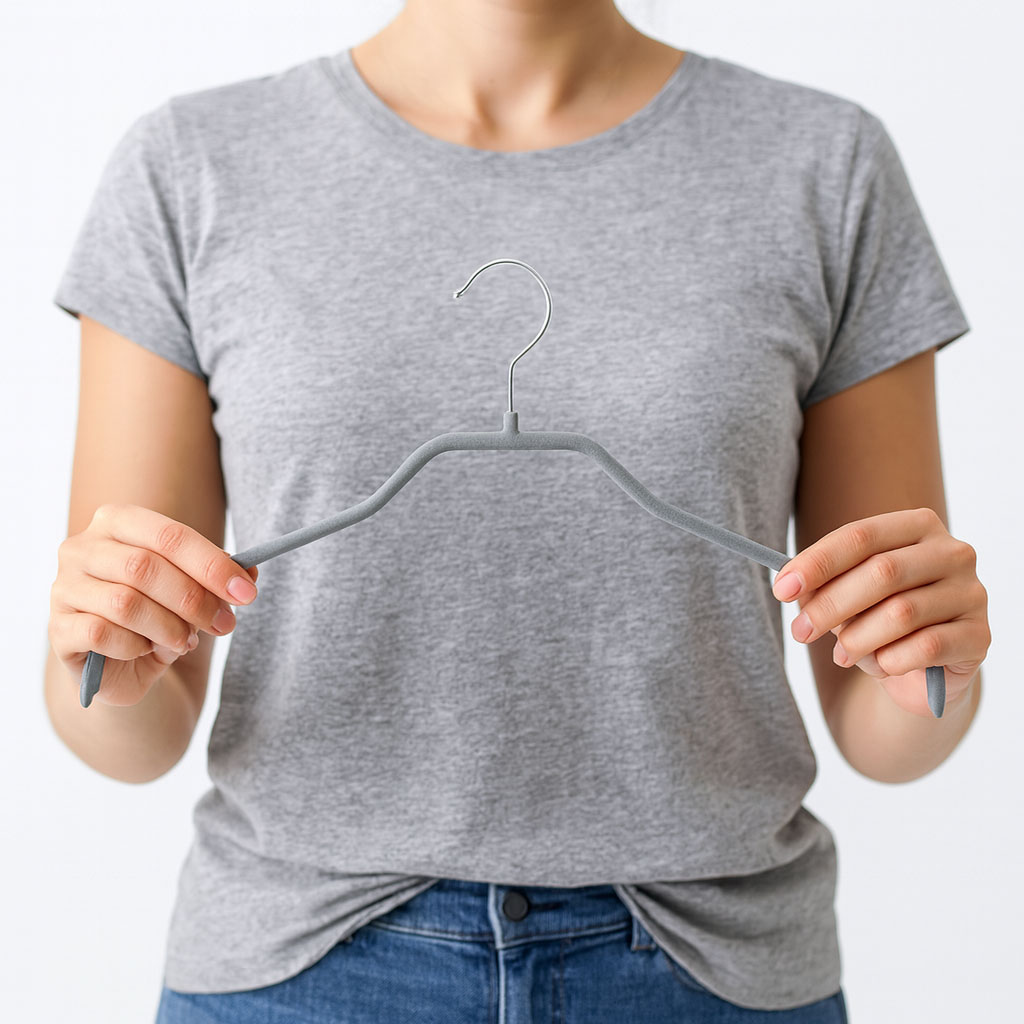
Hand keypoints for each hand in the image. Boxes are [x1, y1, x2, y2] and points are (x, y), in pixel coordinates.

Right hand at [49, 503, 259, 706]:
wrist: (118, 660)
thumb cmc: (156, 611)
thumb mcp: (192, 590)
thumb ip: (218, 578)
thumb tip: (250, 573)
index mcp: (118, 521)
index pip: (170, 535)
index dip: (212, 564)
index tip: (247, 592)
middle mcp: (83, 547)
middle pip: (145, 567)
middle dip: (194, 600)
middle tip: (224, 624)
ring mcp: (64, 587)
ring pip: (125, 603)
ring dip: (168, 627)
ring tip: (184, 641)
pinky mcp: (57, 628)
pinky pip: (101, 634)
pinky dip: (135, 646)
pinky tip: (146, 650)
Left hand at [771, 507, 989, 717]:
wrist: (923, 669)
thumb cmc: (879, 618)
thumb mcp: (846, 596)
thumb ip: (823, 586)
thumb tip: (790, 585)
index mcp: (917, 527)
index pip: (860, 536)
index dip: (817, 562)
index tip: (781, 588)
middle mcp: (952, 553)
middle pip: (881, 571)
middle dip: (831, 605)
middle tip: (800, 631)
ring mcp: (971, 593)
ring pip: (902, 613)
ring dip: (858, 639)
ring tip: (841, 655)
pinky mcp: (980, 636)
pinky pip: (925, 648)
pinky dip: (890, 661)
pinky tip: (880, 666)